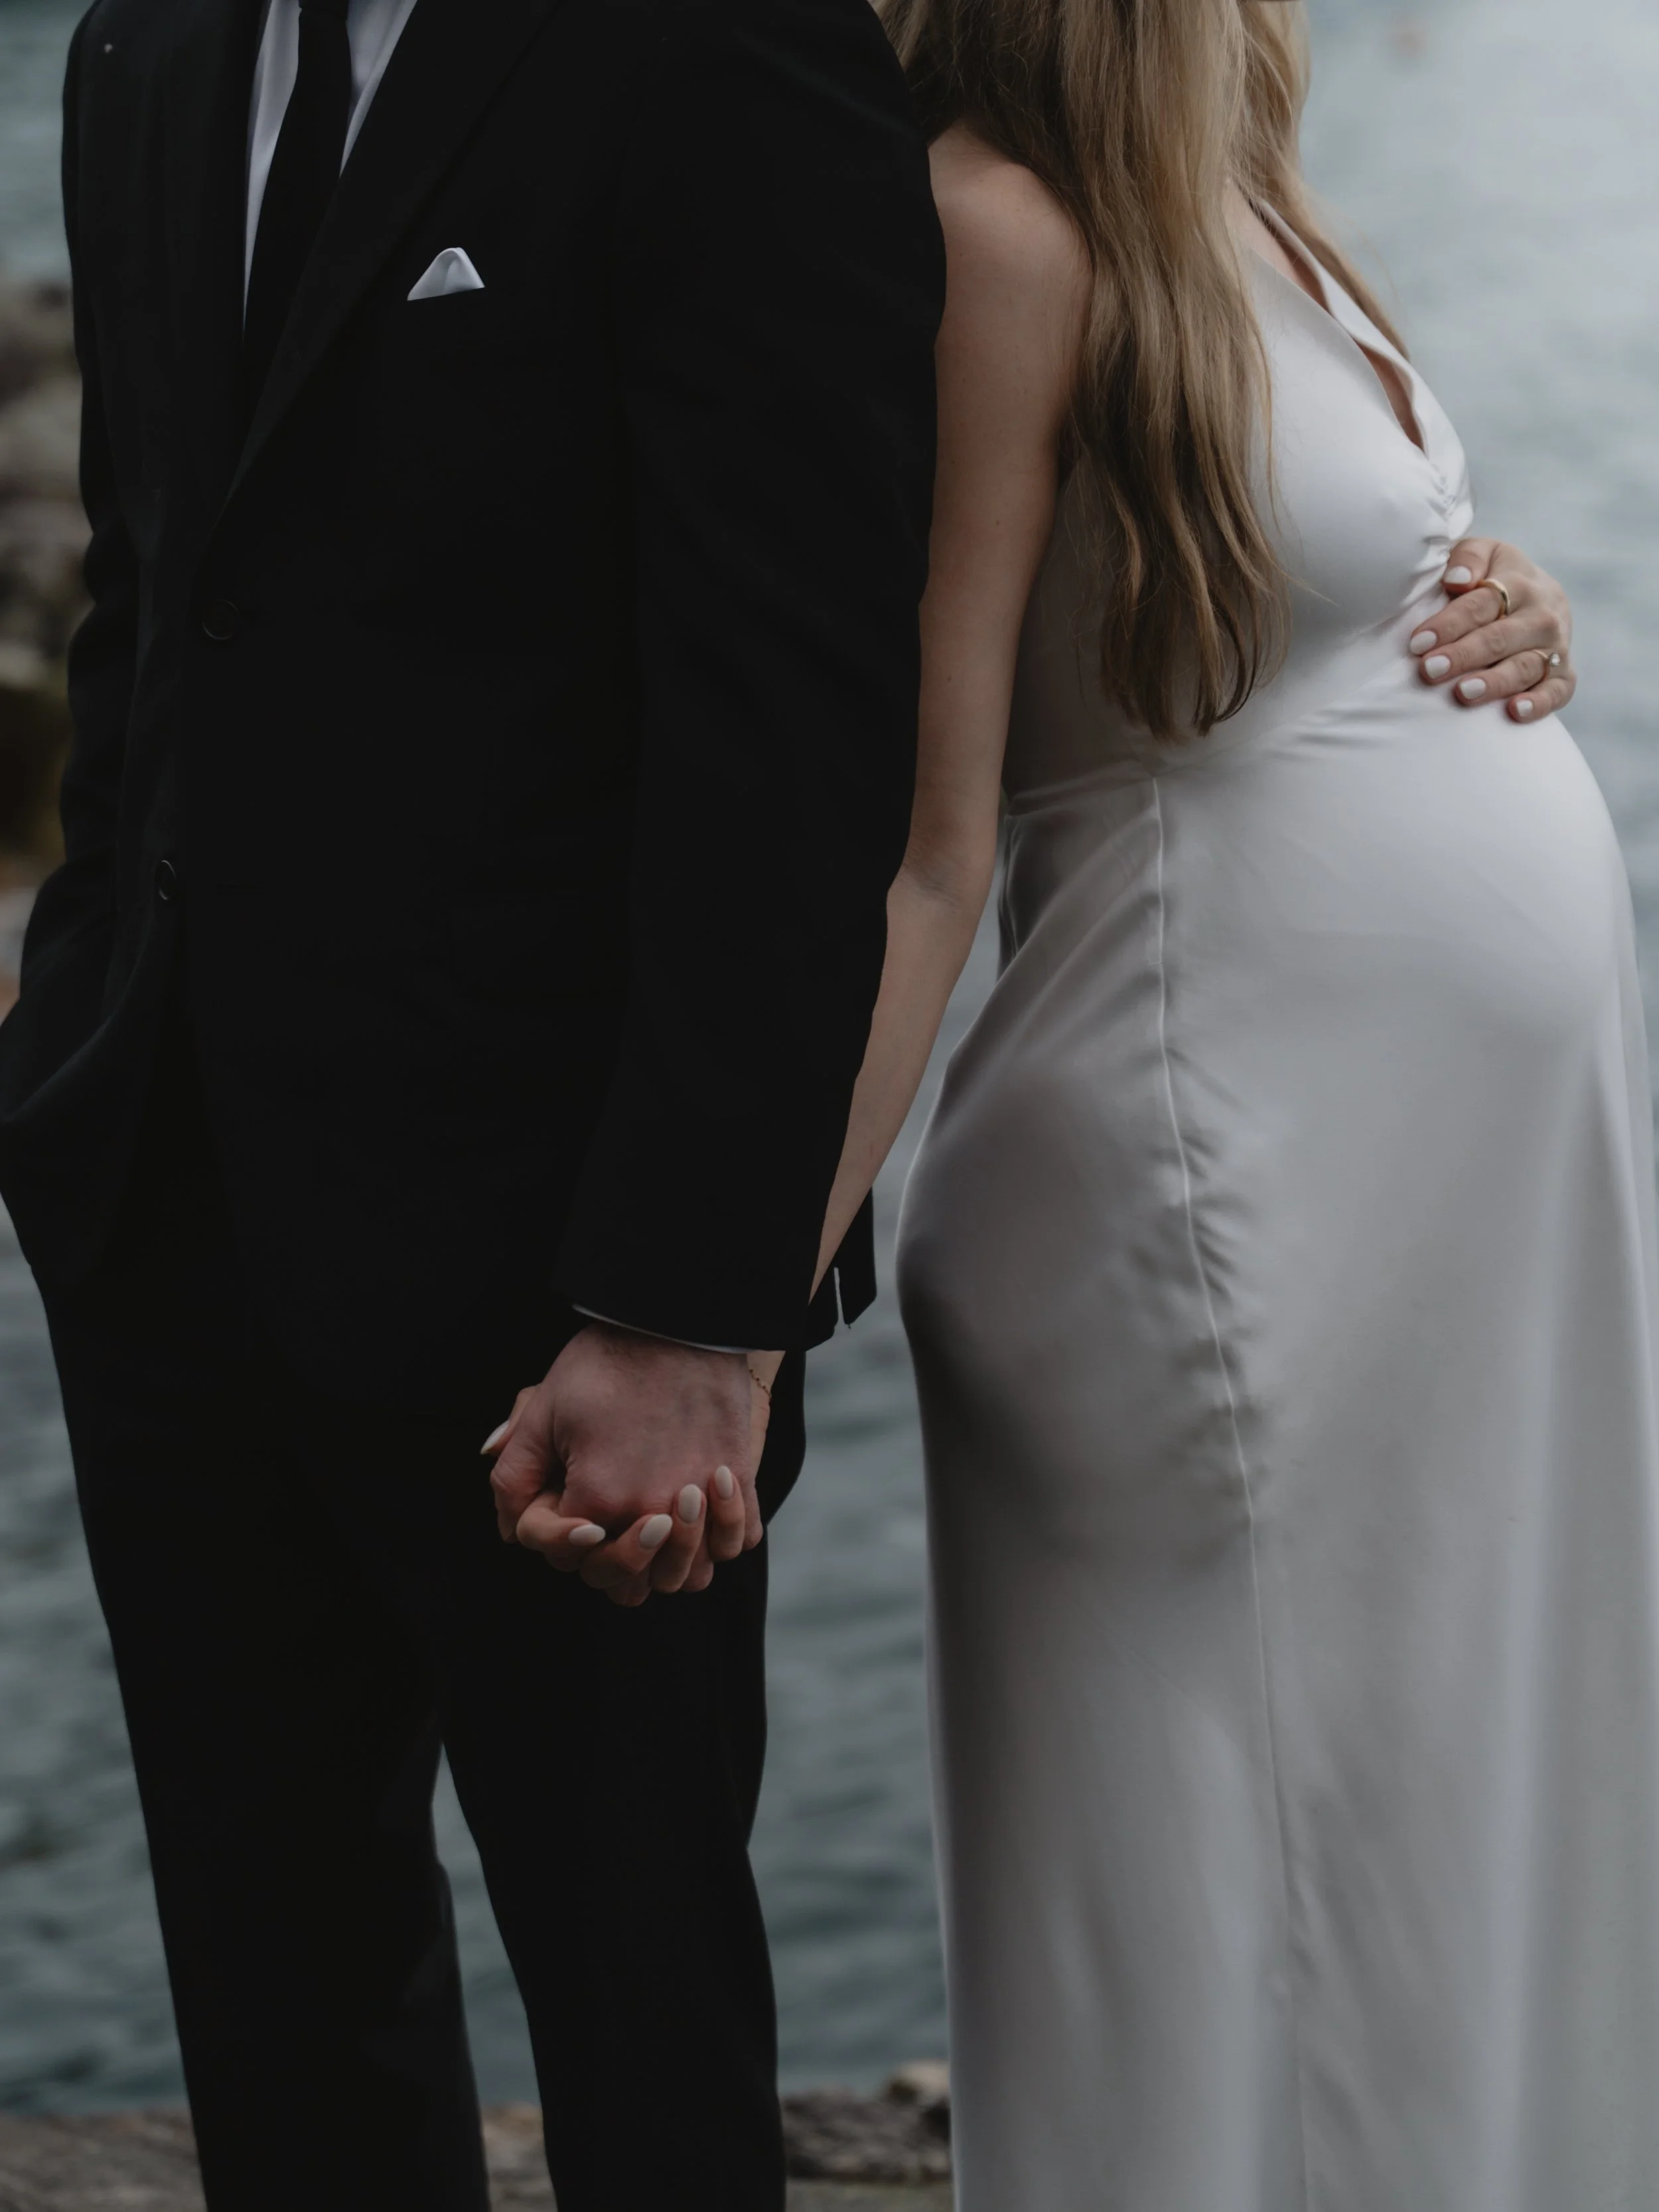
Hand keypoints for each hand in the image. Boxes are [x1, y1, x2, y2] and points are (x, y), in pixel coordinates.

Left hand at [483, 1325, 762, 1606]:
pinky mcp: (741, 1477)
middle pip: (628, 1582)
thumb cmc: (605, 1361)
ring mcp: (704, 1500)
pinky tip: (704, 1508)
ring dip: (673, 1562)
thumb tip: (508, 1531)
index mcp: (598, 1499)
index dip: (560, 1535)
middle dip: (610, 1560)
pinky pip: (739, 1539)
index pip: (571, 1556)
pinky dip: (724, 1535)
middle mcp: (654, 1511)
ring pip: (691, 1575)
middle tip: (610, 1524)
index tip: (570, 1502)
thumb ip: (515, 1474)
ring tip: (661, 1525)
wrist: (676, 1318)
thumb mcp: (542, 1409)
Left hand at [1409, 539, 1575, 722]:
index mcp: (1521, 582)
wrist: (1539, 597)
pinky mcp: (1564, 674)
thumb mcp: (1484, 553)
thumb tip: (1456, 578)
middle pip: (1500, 637)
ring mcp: (1556, 646)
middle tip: (1430, 670)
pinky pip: (1557, 691)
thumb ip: (1468, 557)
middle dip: (1464, 655)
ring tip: (1463, 693)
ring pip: (1525, 666)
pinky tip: (1514, 712)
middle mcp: (1542, 615)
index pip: (1482, 604)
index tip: (1418, 642)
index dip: (1450, 623)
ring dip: (1494, 681)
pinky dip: (1539, 703)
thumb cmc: (1495, 578)